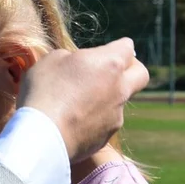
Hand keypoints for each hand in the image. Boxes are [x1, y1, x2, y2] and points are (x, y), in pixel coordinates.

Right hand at [19, 39, 147, 162]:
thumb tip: (75, 64)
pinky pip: (105, 123)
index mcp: (110, 63)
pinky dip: (93, 120)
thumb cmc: (45, 91)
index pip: (127, 46)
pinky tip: (71, 122)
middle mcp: (121, 88)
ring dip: (106, 98)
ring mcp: (116, 114)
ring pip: (120, 101)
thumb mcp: (51, 60)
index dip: (115, 47)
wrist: (43, 135)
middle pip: (141, 74)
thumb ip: (71, 57)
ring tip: (77, 103)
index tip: (101, 53)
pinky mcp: (106, 136)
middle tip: (109, 72)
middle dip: (130, 70)